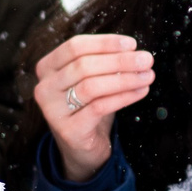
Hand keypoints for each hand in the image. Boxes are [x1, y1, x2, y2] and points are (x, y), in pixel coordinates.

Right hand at [31, 33, 154, 181]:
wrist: (83, 148)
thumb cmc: (89, 107)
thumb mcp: (92, 79)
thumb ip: (104, 63)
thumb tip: (134, 52)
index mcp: (47, 67)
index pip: (75, 46)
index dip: (105, 43)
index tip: (132, 44)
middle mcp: (44, 87)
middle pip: (83, 65)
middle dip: (120, 61)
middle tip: (146, 60)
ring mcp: (53, 110)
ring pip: (91, 86)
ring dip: (124, 79)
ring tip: (147, 75)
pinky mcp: (68, 130)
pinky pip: (99, 107)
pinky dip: (123, 97)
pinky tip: (141, 91)